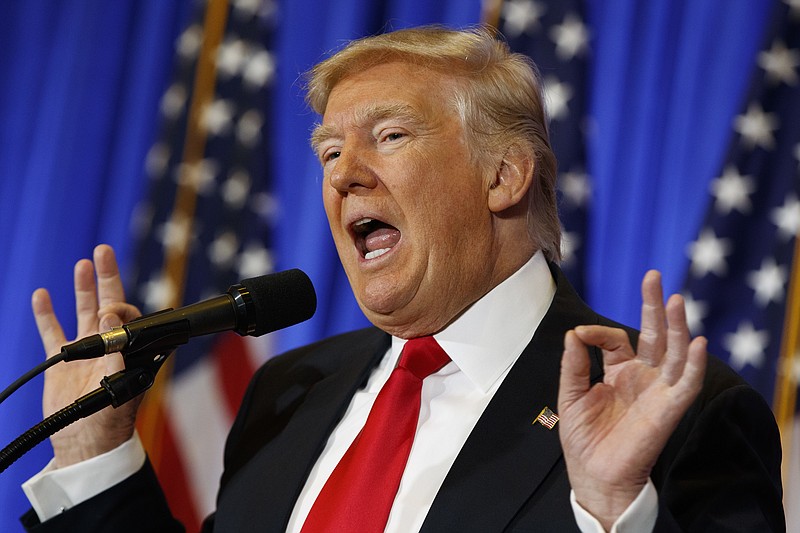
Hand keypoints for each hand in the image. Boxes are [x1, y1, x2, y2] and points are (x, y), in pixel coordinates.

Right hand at [33, 244, 142, 467]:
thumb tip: (109, 321)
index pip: (126, 316)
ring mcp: (85, 352)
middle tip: (104, 250)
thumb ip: (117, 352)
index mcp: (127, 349)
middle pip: (108, 303)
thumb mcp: (121, 385)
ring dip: (83, 288)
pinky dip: (46, 314)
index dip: (117, 307)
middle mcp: (109, 345)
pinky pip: (53, 332)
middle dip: (106, 277)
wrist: (86, 444)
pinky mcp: (62, 362)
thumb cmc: (111, 420)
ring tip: (84, 264)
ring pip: (82, 312)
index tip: (106, 311)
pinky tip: (42, 295)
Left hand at [557, 271, 706, 528]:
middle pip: (655, 335)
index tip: (581, 335)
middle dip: (655, 306)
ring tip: (676, 300)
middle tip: (654, 276)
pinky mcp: (669, 409)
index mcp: (619, 372)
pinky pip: (687, 384)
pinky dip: (695, 364)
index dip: (599, 332)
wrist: (593, 474)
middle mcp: (643, 377)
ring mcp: (658, 391)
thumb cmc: (583, 437)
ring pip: (675, 352)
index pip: (617, 339)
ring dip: (678, 327)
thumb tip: (574, 332)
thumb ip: (574, 364)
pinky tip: (697, 342)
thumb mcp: (570, 394)